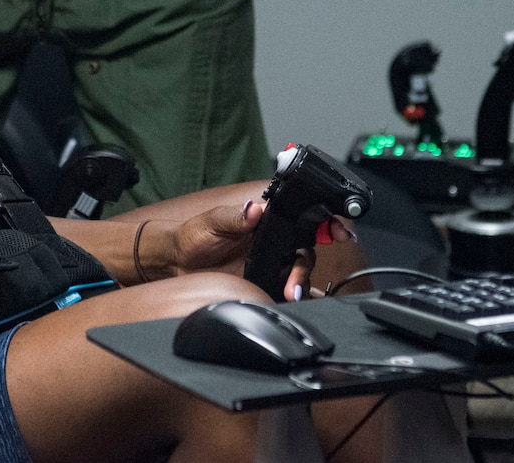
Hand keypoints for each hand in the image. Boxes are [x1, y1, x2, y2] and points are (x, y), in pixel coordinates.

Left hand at [139, 200, 353, 300]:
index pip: (302, 218)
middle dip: (305, 268)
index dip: (324, 224)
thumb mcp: (213, 221)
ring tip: (291, 296)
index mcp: (266, 220)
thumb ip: (236, 216)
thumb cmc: (194, 235)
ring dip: (300, 285)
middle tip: (294, 284)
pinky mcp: (263, 284)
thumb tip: (256, 208)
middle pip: (304, 252)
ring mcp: (270, 264)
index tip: (337, 232)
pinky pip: (285, 291)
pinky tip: (301, 306)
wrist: (175, 264)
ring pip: (298, 274)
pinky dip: (297, 298)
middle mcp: (273, 241)